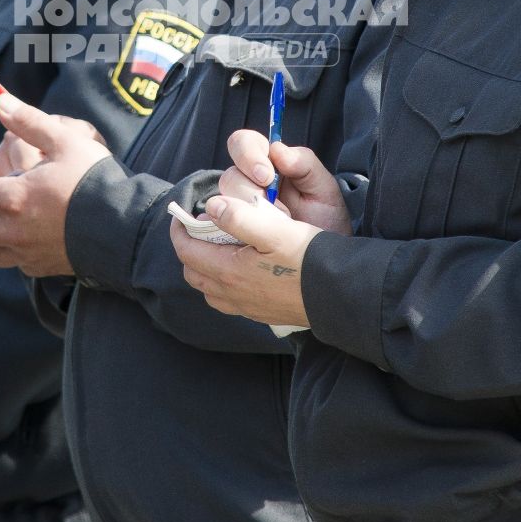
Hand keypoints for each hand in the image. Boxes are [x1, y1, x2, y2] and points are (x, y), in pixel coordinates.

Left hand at [0, 93, 110, 275]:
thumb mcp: (64, 141)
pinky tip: (24, 232)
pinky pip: (15, 263)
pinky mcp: (43, 267)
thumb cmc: (95, 179)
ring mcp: (28, 253)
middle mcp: (14, 231)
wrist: (126, 226)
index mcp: (13, 198)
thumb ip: (29, 121)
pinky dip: (10, 248)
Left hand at [170, 193, 316, 328]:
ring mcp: (245, 307)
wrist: (340, 294)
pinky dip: (221, 282)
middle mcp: (232, 294)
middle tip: (202, 227)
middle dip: (190, 247)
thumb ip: (239, 218)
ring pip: (208, 288)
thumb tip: (211, 208)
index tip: (182, 214)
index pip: (187, 251)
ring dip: (205, 266)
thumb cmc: (309, 258)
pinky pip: (227, 299)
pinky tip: (240, 268)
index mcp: (229, 271)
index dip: (180, 229)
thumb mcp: (275, 229)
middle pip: (193, 271)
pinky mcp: (260, 313)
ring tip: (219, 245)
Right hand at [218, 129, 350, 233]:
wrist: (327, 258)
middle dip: (249, 192)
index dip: (248, 155)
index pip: (243, 143)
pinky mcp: (229, 234)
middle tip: (274, 209)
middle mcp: (248, 184)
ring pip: (219, 203)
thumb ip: (304, 163)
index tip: (266, 176)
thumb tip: (277, 150)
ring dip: (243, 216)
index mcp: (268, 164)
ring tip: (270, 229)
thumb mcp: (324, 190)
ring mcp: (236, 210)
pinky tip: (242, 240)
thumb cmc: (327, 220)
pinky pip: (213, 228)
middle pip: (229, 176)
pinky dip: (221, 231)